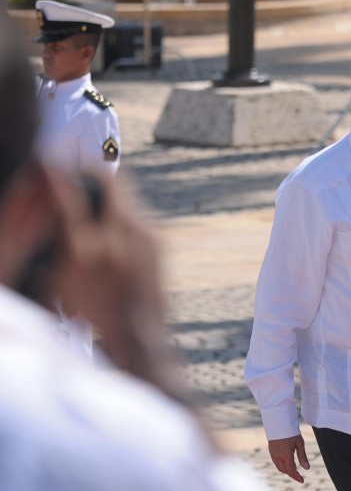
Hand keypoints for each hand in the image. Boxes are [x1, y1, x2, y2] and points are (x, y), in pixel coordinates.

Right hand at [47, 170, 185, 401]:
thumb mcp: (62, 281)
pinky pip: (138, 214)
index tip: (49, 157)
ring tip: (93, 186)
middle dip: (90, 167)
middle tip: (77, 159)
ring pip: (127, 194)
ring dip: (109, 187)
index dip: (57, 171)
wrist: (141, 333)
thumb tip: (54, 211)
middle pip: (109, 180)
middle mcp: (121, 236)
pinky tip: (113, 219)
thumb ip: (59, 242)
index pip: (68, 195)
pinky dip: (123, 209)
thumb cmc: (95, 313)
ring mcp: (146, 236)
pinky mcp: (160, 242)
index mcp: (87, 247)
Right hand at [269, 435, 309, 483]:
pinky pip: (276, 463)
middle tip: (299, 475)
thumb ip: (302, 457)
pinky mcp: (271, 452)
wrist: (279, 423)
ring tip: (294, 470)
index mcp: (286, 455)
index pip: (291, 471)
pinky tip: (287, 464)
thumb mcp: (299, 443)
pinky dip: (282, 466)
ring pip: (280, 468)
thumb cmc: (291, 432)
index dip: (297, 477)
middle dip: (292, 474)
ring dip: (287, 471)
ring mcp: (273, 454)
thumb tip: (307, 469)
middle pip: (285, 471)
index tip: (302, 481)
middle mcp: (278, 456)